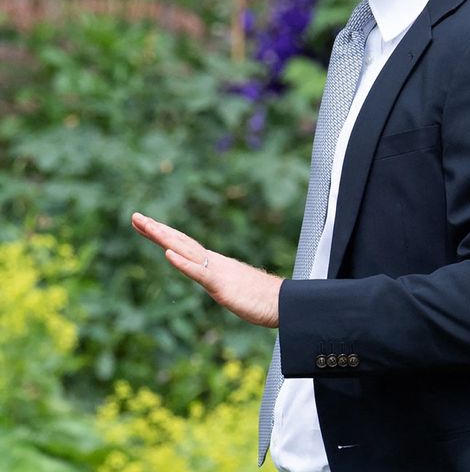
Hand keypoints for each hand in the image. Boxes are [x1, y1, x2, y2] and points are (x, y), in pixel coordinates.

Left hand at [132, 212, 281, 327]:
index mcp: (213, 263)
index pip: (183, 245)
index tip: (143, 224)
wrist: (284, 303)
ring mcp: (217, 271)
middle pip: (180, 242)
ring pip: (186, 251)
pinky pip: (199, 272)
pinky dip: (183, 263)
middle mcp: (213, 262)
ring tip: (146, 226)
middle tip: (135, 216)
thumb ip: (221, 281)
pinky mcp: (222, 285)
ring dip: (164, 238)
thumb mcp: (233, 288)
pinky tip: (168, 255)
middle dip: (156, 229)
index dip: (163, 233)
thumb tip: (215, 279)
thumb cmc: (262, 298)